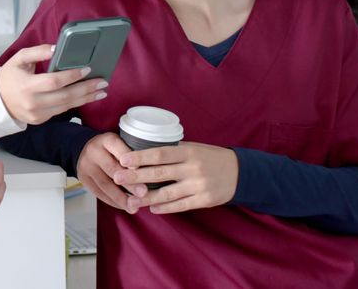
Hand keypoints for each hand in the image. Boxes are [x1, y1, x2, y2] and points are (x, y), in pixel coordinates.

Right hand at [0, 44, 108, 124]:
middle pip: (65, 97)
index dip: (72, 76)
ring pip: (67, 106)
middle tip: (102, 82)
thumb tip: (57, 48)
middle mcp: (33, 102)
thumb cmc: (9, 77)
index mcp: (27, 86)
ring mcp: (37, 114)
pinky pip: (61, 111)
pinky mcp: (40, 120)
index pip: (54, 81)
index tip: (87, 69)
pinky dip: (75, 103)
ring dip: (86, 98)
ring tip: (101, 91)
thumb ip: (37, 52)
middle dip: (86, 89)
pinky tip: (87, 96)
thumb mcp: (19, 59)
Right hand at [76, 133, 148, 210]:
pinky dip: (113, 201)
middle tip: (144, 193)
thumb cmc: (111, 148)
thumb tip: (152, 169)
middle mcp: (94, 151)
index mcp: (106, 140)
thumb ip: (133, 152)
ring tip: (134, 207)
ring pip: (105, 185)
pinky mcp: (84, 179)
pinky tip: (124, 206)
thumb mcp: (121, 142)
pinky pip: (99, 193)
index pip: (118, 148)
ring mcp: (86, 166)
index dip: (129, 159)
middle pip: (112, 169)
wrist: (85, 149)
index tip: (140, 169)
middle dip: (129, 183)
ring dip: (121, 198)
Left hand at [114, 142, 238, 214]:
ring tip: (130, 200)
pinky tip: (152, 208)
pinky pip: (180, 205)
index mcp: (188, 151)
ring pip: (167, 193)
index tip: (123, 160)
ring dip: (146, 198)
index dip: (140, 157)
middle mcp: (192, 168)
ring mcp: (198, 185)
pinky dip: (165, 207)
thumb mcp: (194, 148)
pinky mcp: (204, 200)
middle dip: (136, 177)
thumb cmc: (211, 158)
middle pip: (159, 173)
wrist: (240, 173)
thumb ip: (174, 151)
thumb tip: (145, 151)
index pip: (159, 154)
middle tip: (117, 178)